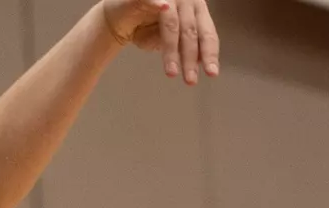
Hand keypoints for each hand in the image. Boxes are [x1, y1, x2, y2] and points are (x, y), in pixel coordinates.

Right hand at [103, 0, 219, 84]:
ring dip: (172, 49)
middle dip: (190, 57)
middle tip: (190, 79)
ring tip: (171, 71)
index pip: (206, 33)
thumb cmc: (144, 27)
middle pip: (190, 30)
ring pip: (172, 23)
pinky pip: (153, 0)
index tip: (211, 73)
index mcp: (195, 10)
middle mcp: (186, 0)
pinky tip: (163, 7)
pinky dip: (157, 4)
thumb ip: (182, 47)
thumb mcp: (167, 41)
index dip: (209, 53)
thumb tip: (199, 62)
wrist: (117, 16)